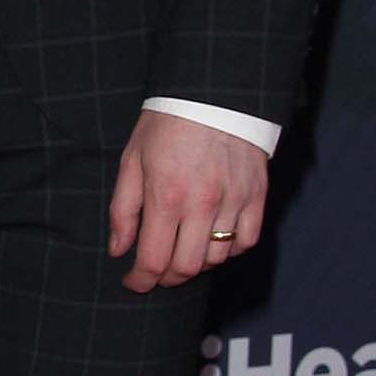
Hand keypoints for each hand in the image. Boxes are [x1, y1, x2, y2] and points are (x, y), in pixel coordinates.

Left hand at [108, 111, 267, 292]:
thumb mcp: (132, 161)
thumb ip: (123, 210)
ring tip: (182, 252)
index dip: (140, 281)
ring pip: (216, 258)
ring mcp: (233, 202)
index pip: (153, 261)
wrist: (214, 93)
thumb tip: (118, 250)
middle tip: (155, 271)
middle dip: (166, 278)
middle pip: (186, 268)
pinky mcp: (256, 196)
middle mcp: (202, 204)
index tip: (132, 282)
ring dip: (196, 264)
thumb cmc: (166, 125)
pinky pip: (246, 241)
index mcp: (166, 196)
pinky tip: (213, 241)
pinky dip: (229, 250)